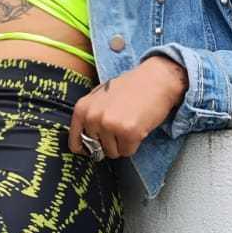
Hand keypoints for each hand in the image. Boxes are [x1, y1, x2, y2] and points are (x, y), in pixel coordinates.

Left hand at [68, 55, 187, 159]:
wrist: (156, 79)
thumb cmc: (131, 87)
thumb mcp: (100, 97)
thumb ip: (91, 116)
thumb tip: (85, 142)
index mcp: (82, 108)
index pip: (75, 143)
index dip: (87, 148)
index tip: (94, 148)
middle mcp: (92, 117)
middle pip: (97, 149)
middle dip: (110, 142)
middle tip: (121, 125)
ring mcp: (110, 125)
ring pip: (113, 153)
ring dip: (123, 143)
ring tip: (130, 123)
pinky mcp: (127, 132)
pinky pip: (127, 152)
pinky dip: (134, 144)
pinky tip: (138, 127)